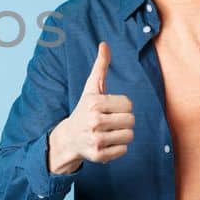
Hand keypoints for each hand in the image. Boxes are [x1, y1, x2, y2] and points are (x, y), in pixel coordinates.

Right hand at [48, 41, 133, 173]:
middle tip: (109, 122)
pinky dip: (117, 148)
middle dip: (123, 121)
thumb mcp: (91, 88)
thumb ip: (100, 67)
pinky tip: (105, 143)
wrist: (68, 138)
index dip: (122, 106)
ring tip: (108, 132)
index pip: (128, 104)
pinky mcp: (99, 156)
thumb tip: (104, 44)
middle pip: (131, 120)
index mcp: (94, 103)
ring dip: (122, 134)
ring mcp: (96, 140)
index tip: (108, 109)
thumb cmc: (84, 110)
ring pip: (129, 136)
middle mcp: (94, 121)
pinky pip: (124, 150)